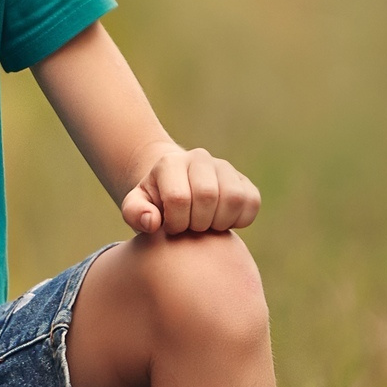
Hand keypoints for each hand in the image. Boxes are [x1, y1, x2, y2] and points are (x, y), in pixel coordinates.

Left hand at [122, 145, 259, 235]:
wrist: (174, 193)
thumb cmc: (154, 204)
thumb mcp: (134, 208)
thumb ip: (134, 213)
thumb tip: (152, 222)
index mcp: (169, 163)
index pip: (179, 197)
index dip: (176, 222)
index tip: (171, 228)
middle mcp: (199, 158)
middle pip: (208, 195)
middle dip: (197, 222)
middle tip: (189, 228)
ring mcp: (224, 168)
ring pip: (234, 198)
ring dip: (220, 222)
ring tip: (205, 226)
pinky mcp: (244, 181)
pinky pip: (252, 202)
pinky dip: (240, 220)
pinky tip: (222, 223)